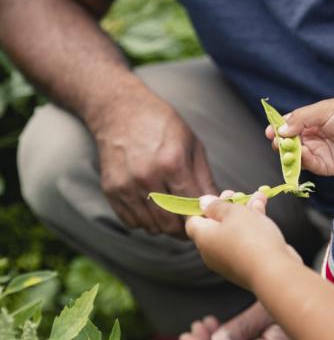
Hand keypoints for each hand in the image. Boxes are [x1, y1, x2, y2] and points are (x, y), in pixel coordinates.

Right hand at [92, 95, 216, 237]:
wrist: (120, 110)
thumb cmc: (162, 125)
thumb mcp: (192, 145)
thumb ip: (204, 179)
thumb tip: (215, 205)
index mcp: (172, 164)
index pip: (191, 208)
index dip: (201, 218)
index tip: (205, 220)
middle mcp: (147, 177)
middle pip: (170, 224)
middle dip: (184, 229)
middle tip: (190, 223)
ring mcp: (126, 186)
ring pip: (151, 227)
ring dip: (164, 226)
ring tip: (172, 214)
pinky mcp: (111, 191)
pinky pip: (132, 222)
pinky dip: (145, 221)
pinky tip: (152, 208)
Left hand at [185, 192, 301, 290]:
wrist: (273, 271)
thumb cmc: (250, 238)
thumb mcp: (233, 212)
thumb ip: (217, 205)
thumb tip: (203, 202)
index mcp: (203, 238)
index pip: (193, 222)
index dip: (202, 207)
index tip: (216, 197)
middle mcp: (212, 252)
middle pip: (215, 225)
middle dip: (228, 207)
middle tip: (236, 194)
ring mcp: (230, 260)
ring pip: (234, 232)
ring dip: (244, 213)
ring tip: (257, 196)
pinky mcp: (247, 264)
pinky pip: (246, 242)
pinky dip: (253, 226)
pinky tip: (263, 209)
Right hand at [266, 97, 333, 175]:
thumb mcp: (325, 110)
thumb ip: (301, 118)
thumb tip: (281, 130)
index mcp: (313, 120)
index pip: (290, 125)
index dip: (279, 128)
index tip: (270, 131)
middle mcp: (314, 136)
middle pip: (289, 142)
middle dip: (281, 142)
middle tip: (277, 142)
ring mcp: (320, 152)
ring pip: (296, 155)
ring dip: (289, 153)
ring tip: (286, 148)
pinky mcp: (326, 166)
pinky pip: (308, 166)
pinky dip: (301, 162)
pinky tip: (300, 154)